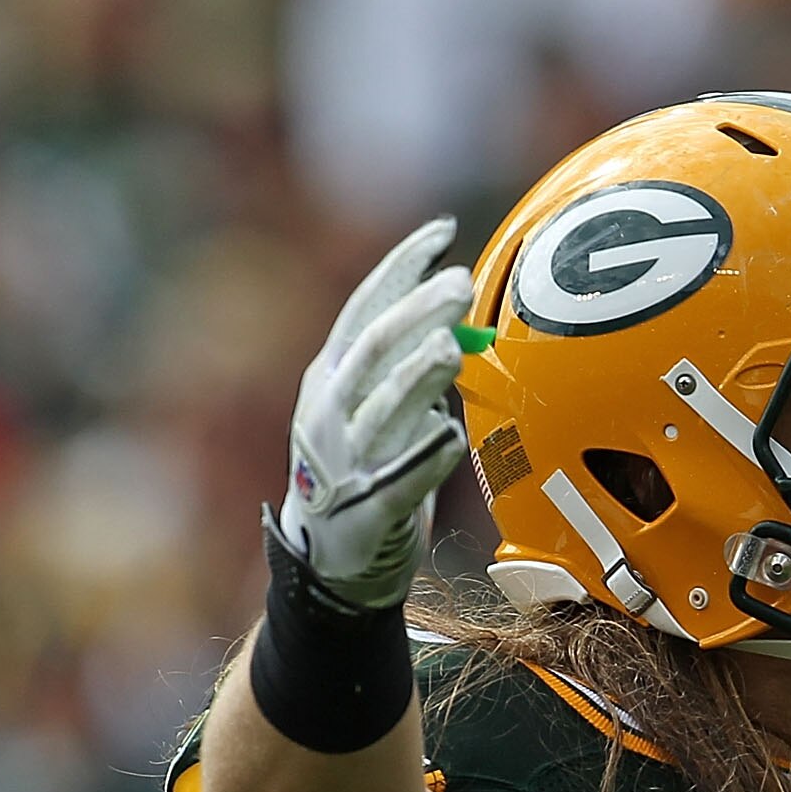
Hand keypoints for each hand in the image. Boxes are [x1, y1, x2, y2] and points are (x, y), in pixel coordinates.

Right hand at [273, 217, 473, 610]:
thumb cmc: (365, 469)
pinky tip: (454, 438)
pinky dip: (427, 458)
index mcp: (330, 375)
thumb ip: (407, 366)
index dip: (402, 266)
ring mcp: (344, 461)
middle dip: (417, 311)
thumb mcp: (373, 407)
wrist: (329, 559)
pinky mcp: (367, 509)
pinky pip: (403, 479)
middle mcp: (328, 410)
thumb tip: (459, 323)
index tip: (443, 232)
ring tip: (453, 347)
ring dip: (417, 377)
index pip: (365, 305)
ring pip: (382, 409)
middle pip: (373, 347)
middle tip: (462, 282)